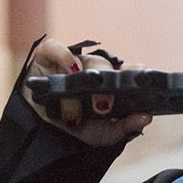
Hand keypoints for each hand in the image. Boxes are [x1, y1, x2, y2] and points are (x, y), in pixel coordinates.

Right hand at [21, 36, 152, 147]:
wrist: (37, 130)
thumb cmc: (76, 126)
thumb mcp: (101, 133)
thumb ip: (123, 128)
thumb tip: (146, 116)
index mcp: (110, 83)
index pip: (128, 72)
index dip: (137, 73)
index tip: (145, 79)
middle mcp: (93, 70)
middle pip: (106, 68)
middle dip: (107, 86)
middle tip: (103, 108)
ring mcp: (71, 62)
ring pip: (83, 63)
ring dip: (82, 83)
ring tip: (76, 111)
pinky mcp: (47, 56)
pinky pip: (57, 48)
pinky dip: (65, 57)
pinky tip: (70, 72)